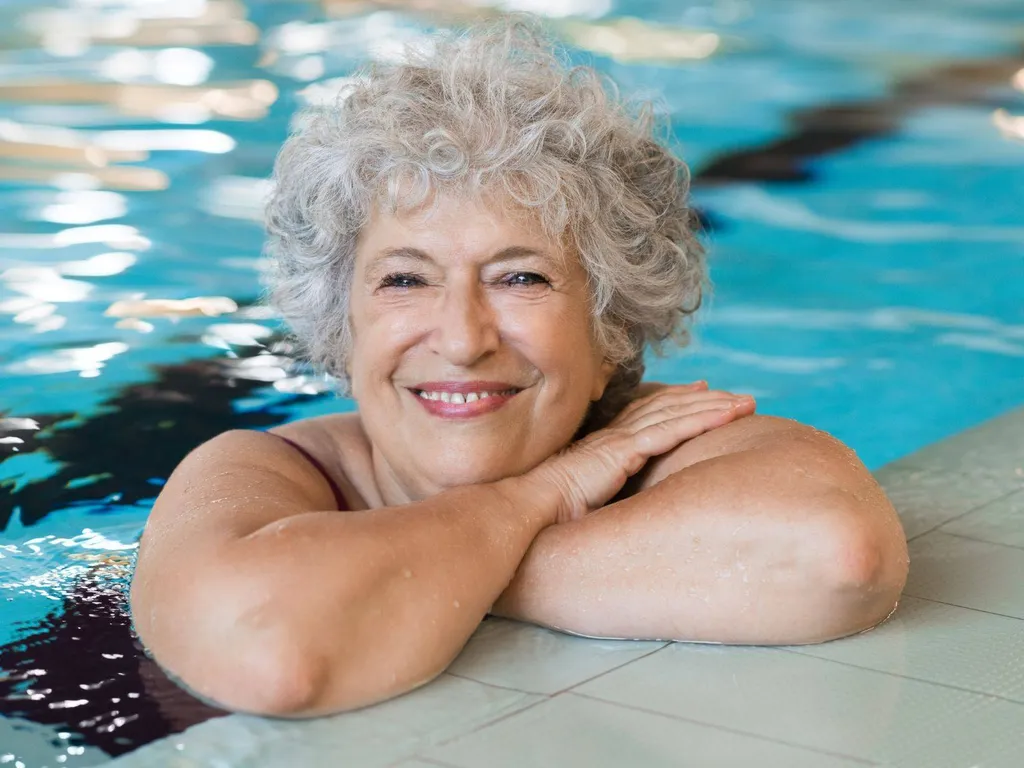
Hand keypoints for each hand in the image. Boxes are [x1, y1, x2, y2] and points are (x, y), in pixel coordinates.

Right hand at [534, 382, 755, 522]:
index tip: (705, 392)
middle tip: (740, 397)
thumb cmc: (553, 508)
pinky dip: (700, 421)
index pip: (651, 411)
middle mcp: (617, 433)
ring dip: (714, 407)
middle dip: (708, 399)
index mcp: (609, 441)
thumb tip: (622, 503)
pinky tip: (724, 418)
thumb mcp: (590, 495)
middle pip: (670, 406)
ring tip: (745, 404)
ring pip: (676, 413)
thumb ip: (608, 489)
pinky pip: (670, 431)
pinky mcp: (624, 450)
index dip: (680, 399)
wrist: (533, 504)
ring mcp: (622, 439)